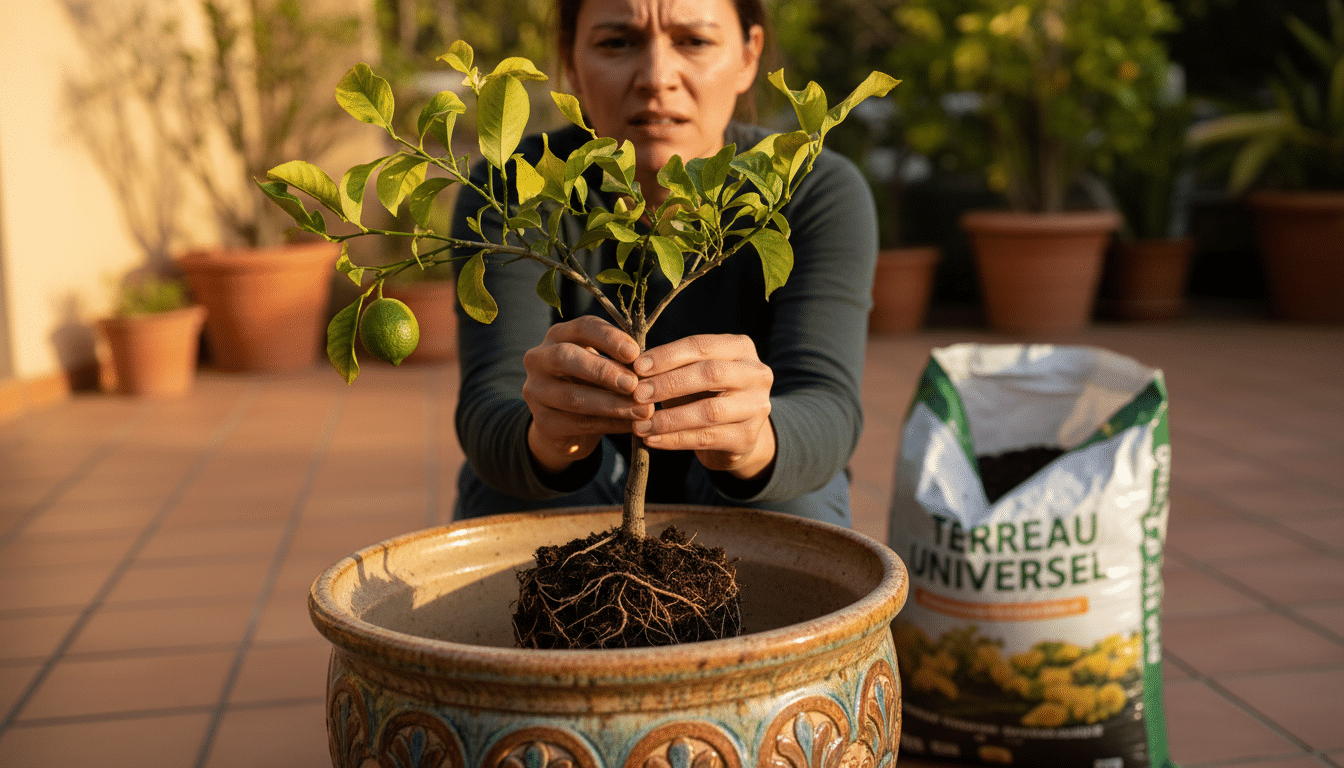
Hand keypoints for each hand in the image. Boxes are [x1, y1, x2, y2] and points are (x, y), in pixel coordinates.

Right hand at [522, 316, 651, 472]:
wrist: (568, 424)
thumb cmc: (593, 383)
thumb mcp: (604, 364)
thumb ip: (620, 361)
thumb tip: (648, 366)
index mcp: (558, 335)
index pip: (582, 327)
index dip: (609, 338)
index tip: (635, 352)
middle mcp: (539, 359)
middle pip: (567, 358)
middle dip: (604, 371)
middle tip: (634, 383)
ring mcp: (536, 391)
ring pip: (573, 397)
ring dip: (612, 404)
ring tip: (642, 410)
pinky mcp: (542, 422)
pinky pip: (578, 424)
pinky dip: (609, 424)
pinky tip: (631, 424)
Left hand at [631, 334, 776, 480]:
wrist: (737, 432)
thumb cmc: (707, 393)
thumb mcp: (694, 373)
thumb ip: (672, 368)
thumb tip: (633, 371)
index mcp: (741, 348)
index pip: (702, 346)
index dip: (667, 356)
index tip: (637, 367)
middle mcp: (756, 374)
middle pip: (710, 374)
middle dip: (669, 384)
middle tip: (637, 394)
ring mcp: (757, 407)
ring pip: (709, 411)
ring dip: (669, 418)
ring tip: (640, 424)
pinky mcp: (748, 438)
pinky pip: (707, 438)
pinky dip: (675, 440)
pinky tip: (652, 440)